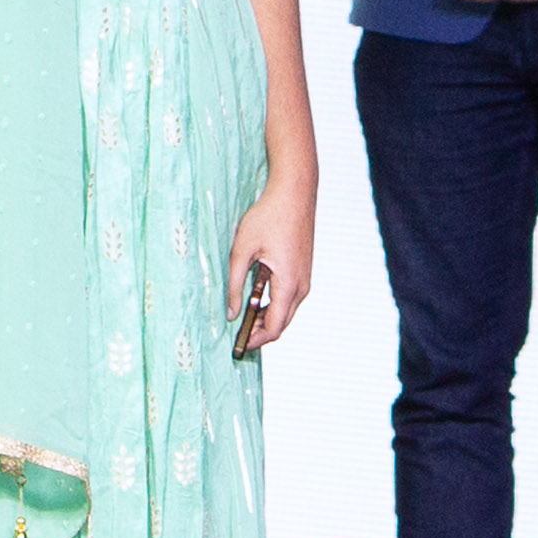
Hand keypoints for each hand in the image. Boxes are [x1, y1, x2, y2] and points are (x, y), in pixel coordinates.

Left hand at [226, 180, 313, 352]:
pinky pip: (290, 298)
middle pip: (282, 323)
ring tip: (242, 315)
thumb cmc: (268, 217)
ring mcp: (305, 278)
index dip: (255, 340)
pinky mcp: (304, 271)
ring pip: (287, 312)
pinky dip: (274, 305)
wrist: (295, 193)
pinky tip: (256, 298)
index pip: (274, 327)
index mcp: (288, 284)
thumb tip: (231, 314)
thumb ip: (234, 284)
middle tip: (236, 333)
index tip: (238, 345)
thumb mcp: (242, 250)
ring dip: (266, 318)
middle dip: (260, 332)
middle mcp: (302, 286)